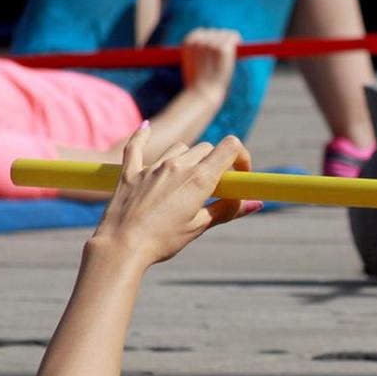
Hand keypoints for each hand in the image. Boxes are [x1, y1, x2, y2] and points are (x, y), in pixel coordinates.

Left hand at [93, 124, 261, 265]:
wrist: (121, 247)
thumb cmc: (163, 241)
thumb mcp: (200, 226)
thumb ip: (228, 210)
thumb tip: (255, 204)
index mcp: (199, 179)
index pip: (230, 147)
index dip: (241, 156)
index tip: (241, 174)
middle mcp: (177, 166)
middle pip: (206, 148)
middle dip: (216, 163)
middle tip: (215, 186)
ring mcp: (152, 167)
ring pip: (179, 148)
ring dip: (188, 158)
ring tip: (186, 180)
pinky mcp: (130, 172)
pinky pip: (136, 145)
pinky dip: (142, 136)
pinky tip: (146, 128)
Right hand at [180, 28, 239, 103]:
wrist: (203, 93)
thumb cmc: (197, 83)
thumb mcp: (192, 63)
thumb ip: (198, 51)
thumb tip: (210, 45)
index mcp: (188, 41)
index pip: (203, 31)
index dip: (212, 39)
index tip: (219, 47)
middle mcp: (199, 39)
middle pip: (216, 31)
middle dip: (222, 41)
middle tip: (226, 55)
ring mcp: (211, 43)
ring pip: (226, 34)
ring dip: (230, 43)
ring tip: (227, 58)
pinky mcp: (223, 48)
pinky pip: (234, 37)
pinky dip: (238, 42)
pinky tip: (238, 48)